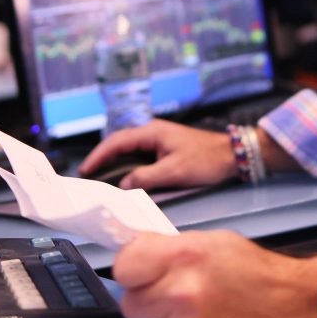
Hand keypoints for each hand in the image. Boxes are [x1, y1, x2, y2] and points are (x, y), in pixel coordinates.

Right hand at [79, 119, 235, 190]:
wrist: (231, 155)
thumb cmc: (206, 159)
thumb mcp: (174, 171)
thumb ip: (147, 177)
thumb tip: (124, 184)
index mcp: (152, 132)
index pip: (117, 141)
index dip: (99, 155)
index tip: (85, 168)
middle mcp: (152, 133)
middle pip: (120, 144)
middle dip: (102, 158)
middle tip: (88, 175)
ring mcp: (159, 140)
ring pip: (129, 150)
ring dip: (115, 162)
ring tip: (101, 177)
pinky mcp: (165, 149)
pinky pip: (140, 156)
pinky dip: (128, 165)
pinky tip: (125, 176)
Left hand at [113, 231, 316, 317]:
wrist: (303, 311)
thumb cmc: (263, 273)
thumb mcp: (217, 243)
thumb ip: (174, 251)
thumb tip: (142, 258)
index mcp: (184, 256)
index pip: (124, 266)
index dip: (133, 269)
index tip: (141, 272)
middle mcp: (180, 293)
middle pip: (132, 304)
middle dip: (149, 299)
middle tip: (173, 294)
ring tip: (200, 314)